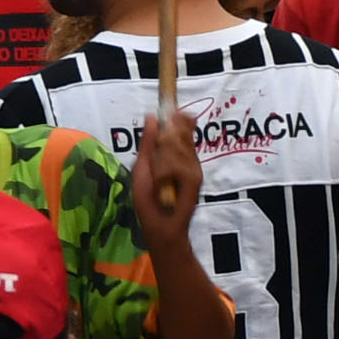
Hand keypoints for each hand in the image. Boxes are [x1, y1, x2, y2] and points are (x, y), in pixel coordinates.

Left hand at [127, 104, 201, 242]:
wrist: (160, 225)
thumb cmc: (148, 198)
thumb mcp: (143, 166)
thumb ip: (148, 142)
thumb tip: (152, 115)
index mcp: (175, 154)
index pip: (182, 128)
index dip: (178, 119)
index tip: (173, 113)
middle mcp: (187, 158)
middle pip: (180, 133)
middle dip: (166, 142)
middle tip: (157, 166)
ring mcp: (192, 168)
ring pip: (179, 147)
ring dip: (163, 162)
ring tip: (159, 180)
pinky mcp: (195, 179)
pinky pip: (180, 164)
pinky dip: (167, 172)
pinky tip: (164, 184)